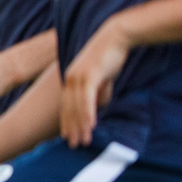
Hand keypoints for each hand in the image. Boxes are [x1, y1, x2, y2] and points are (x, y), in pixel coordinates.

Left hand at [61, 20, 127, 146]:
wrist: (116, 36)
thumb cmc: (110, 56)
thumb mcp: (103, 77)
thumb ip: (100, 91)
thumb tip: (100, 105)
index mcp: (71, 79)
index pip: (66, 105)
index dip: (66, 121)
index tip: (67, 136)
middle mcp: (70, 79)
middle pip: (68, 109)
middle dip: (71, 128)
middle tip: (73, 145)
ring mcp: (78, 77)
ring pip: (77, 107)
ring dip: (80, 125)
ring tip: (83, 141)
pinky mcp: (89, 75)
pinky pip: (87, 99)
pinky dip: (88, 113)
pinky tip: (91, 126)